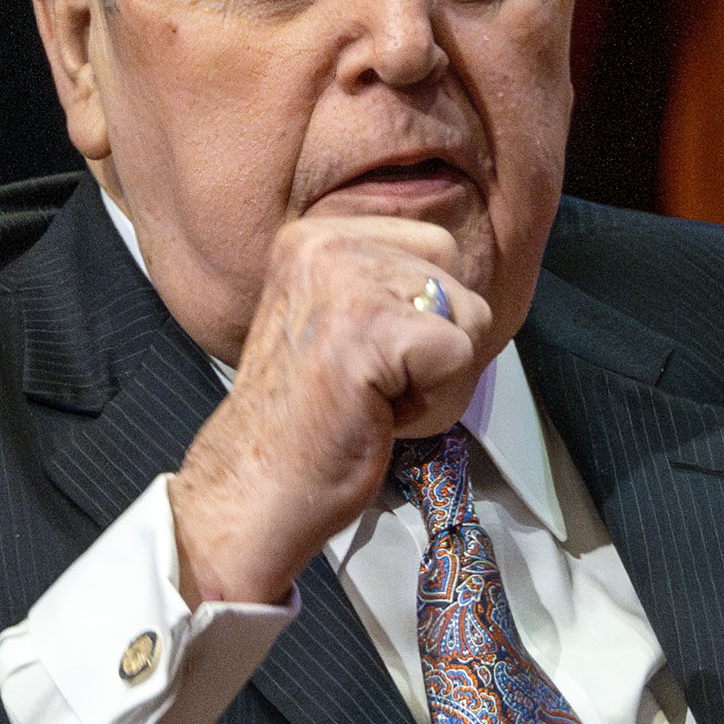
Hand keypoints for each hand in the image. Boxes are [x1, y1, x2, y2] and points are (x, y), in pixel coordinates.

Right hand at [167, 215, 491, 603]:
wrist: (255, 486)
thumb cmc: (303, 425)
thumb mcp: (339, 322)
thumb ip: (387, 288)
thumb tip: (460, 286)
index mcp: (315, 237)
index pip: (435, 244)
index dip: (425, 313)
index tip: (369, 357)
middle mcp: (327, 244)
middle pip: (457, 272)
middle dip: (438, 340)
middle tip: (375, 383)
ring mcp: (347, 281)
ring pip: (468, 315)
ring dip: (438, 377)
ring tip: (374, 400)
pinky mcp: (372, 327)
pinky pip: (460, 356)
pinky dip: (434, 404)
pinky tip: (378, 416)